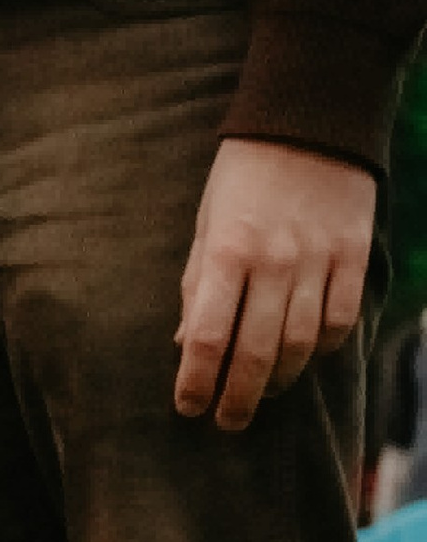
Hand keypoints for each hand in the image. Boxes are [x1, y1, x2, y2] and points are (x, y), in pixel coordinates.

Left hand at [175, 138, 374, 431]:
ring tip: (262, 393)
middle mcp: (274, 262)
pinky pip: (340, 321)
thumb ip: (198, 285)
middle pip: (255, 353)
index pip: (207, 337)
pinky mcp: (354, 256)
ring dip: (278, 380)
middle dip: (237, 399)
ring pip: (300, 345)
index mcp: (226, 252)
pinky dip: (322, 347)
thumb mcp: (206, 224)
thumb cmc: (244, 176)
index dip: (196, 381)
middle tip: (225, 421)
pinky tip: (305, 354)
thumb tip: (186, 344)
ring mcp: (319, 261)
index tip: (187, 407)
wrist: (309, 120)